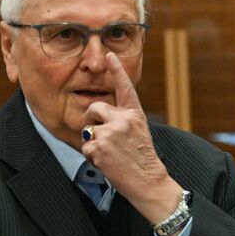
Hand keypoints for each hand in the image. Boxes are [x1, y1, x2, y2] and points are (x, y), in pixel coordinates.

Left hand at [81, 53, 182, 223]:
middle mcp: (123, 119)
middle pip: (95, 107)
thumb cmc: (143, 159)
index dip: (117, 69)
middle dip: (92, 120)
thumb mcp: (139, 133)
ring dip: (94, 143)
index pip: (125, 87)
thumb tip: (99, 117)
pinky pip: (86, 147)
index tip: (109, 55)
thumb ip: (123, 121)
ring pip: (89, 130)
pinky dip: (92, 156)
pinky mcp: (99, 145)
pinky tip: (107, 162)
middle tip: (100, 136)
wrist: (148, 181)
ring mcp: (110, 131)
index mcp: (135, 114)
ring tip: (110, 155)